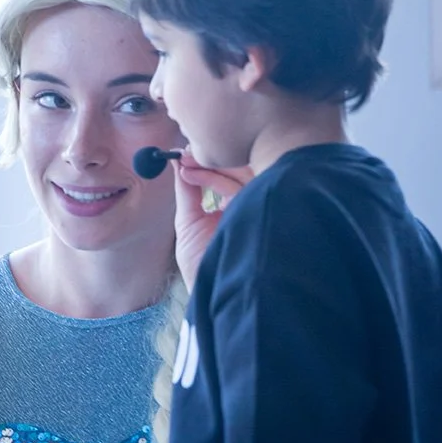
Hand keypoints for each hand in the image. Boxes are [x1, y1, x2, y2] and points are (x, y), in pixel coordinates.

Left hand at [173, 151, 252, 291]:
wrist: (213, 291)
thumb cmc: (202, 264)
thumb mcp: (189, 222)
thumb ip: (187, 191)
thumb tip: (176, 159)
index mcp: (237, 206)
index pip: (227, 175)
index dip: (205, 161)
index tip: (182, 153)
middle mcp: (252, 204)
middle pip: (238, 168)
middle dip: (208, 157)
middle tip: (184, 152)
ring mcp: (261, 205)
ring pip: (242, 170)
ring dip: (210, 163)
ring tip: (186, 162)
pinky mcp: (265, 207)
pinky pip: (243, 181)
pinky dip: (215, 175)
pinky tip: (194, 175)